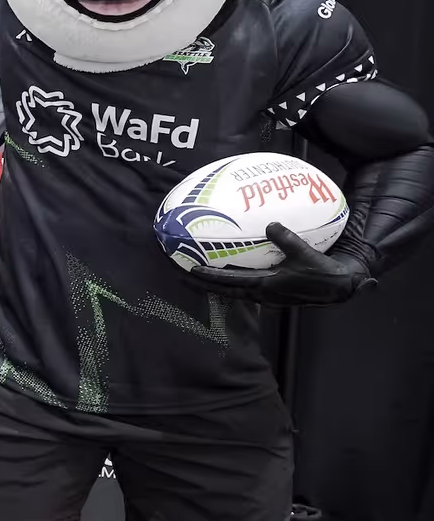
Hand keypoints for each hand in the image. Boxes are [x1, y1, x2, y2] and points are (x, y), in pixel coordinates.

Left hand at [183, 222, 373, 306]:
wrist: (340, 287)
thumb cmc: (324, 272)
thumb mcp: (306, 253)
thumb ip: (286, 239)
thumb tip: (270, 225)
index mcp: (265, 287)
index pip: (228, 283)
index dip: (207, 277)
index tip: (189, 269)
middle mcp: (261, 294)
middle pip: (223, 290)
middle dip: (200, 284)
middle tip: (179, 274)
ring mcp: (266, 296)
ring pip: (232, 290)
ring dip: (213, 284)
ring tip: (195, 273)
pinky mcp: (272, 293)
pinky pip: (244, 287)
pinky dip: (230, 280)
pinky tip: (226, 270)